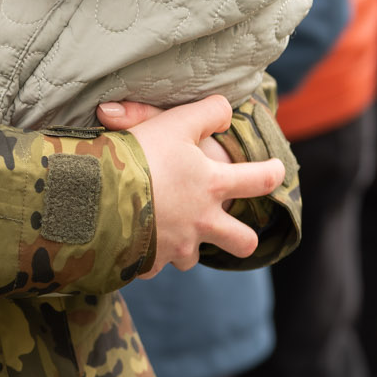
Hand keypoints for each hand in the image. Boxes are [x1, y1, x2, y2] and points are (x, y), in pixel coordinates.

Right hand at [104, 95, 284, 276]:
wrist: (98, 196)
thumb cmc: (141, 155)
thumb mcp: (175, 122)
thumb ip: (207, 113)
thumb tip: (226, 112)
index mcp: (213, 186)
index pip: (259, 181)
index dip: (273, 174)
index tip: (278, 171)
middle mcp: (202, 222)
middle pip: (243, 242)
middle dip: (243, 238)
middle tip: (234, 231)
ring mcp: (176, 247)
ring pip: (192, 257)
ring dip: (186, 245)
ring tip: (169, 228)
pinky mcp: (149, 263)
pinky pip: (154, 265)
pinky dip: (148, 255)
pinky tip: (134, 239)